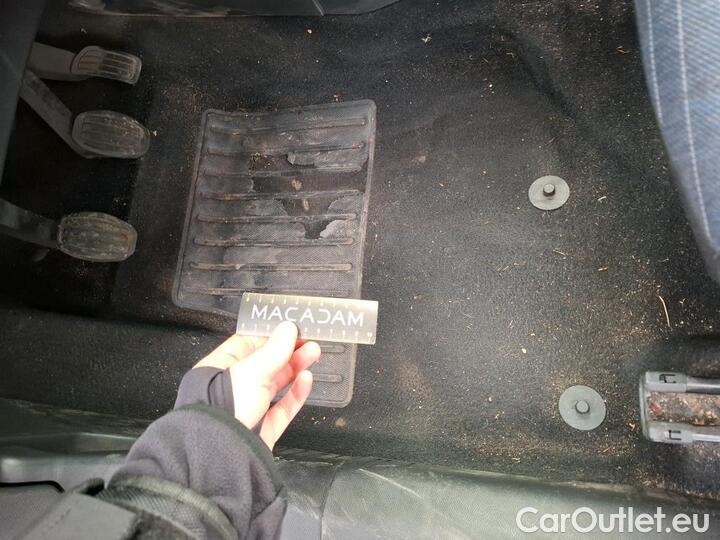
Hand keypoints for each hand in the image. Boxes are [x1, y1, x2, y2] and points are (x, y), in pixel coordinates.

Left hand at [194, 321, 319, 448]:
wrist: (221, 455)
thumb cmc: (223, 409)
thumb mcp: (251, 370)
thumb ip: (274, 349)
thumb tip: (288, 328)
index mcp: (218, 369)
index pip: (245, 345)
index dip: (269, 335)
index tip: (289, 328)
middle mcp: (232, 389)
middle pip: (264, 364)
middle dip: (288, 350)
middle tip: (308, 340)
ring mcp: (248, 410)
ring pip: (275, 384)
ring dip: (295, 367)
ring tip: (313, 354)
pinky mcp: (262, 430)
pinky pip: (283, 408)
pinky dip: (296, 393)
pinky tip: (307, 379)